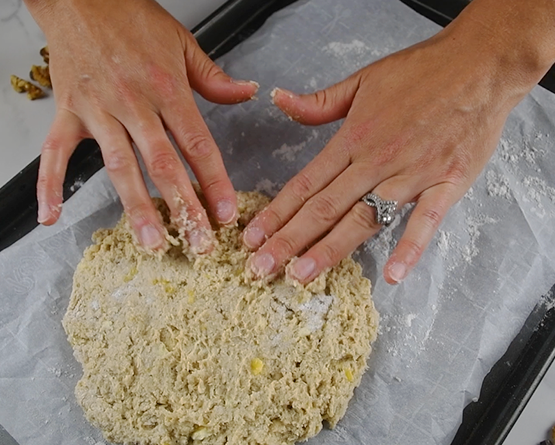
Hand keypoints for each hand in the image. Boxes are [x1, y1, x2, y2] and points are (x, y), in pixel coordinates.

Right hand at [27, 0, 257, 252]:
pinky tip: (51, 215)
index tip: (225, 213)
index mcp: (166, 88)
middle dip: (183, 207)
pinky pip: (54, 153)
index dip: (214, 181)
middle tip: (198, 243)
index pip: (197, 143)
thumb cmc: (130, 18)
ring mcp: (97, 111)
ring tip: (152, 242)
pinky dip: (50, 184)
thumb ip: (214, 78)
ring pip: (119, 167)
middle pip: (162, 164)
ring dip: (136, 208)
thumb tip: (247, 93)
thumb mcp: (182, 43)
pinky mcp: (67, 112)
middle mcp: (133, 103)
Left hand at [243, 6, 549, 283]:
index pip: (305, 184)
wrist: (480, 64)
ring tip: (301, 276)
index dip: (276, 213)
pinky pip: (426, 221)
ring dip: (330, 250)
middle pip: (324, 208)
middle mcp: (375, 161)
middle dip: (288, 241)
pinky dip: (410, 248)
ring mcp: (412, 175)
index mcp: (352, 139)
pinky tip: (393, 275)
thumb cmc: (421, 71)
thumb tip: (279, 101)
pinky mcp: (447, 183)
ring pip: (363, 219)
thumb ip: (318, 103)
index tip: (252, 238)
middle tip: (260, 269)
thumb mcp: (361, 80)